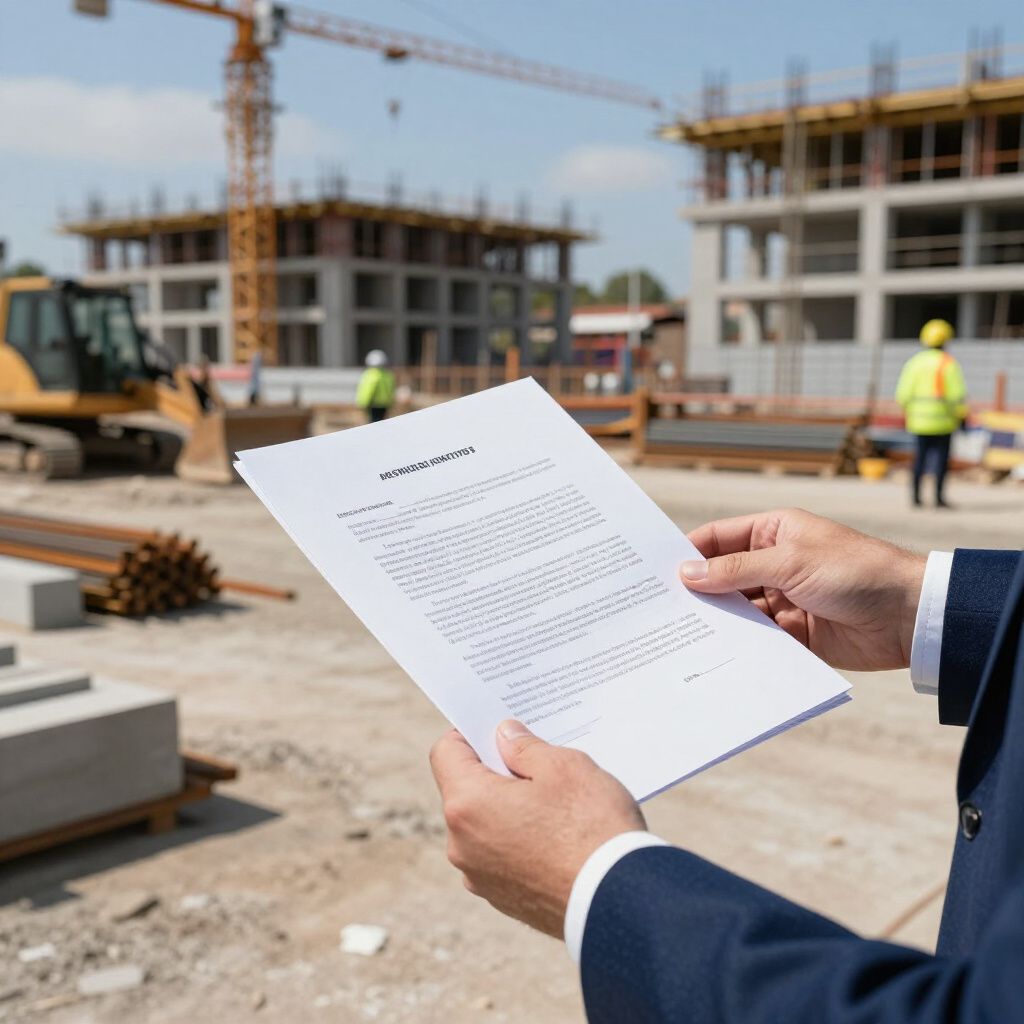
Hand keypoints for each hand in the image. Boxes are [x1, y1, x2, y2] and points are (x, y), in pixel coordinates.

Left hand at [430, 721, 644, 937]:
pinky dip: (519, 839)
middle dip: (496, 770)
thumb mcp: (564, 766)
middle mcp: (462, 845)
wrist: (621, 904)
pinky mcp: (503, 900)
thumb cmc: (591, 827)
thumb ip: (524, 746)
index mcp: (467, 804)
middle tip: (537, 760)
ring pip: (484, 824)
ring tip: (555, 800)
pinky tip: (557, 834)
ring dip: (509, 807)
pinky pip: (500, 855)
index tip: (500, 729)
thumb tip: (504, 736)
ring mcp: (480, 877)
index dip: (471, 733)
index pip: (446, 752)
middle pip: (465, 789)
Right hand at [681, 508, 925, 670]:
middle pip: (722, 577)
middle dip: (697, 591)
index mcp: (773, 533)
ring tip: (679, 635)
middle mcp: (773, 564)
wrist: (909, 616)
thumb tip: (688, 574)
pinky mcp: (792, 633)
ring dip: (716, 621)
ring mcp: (782, 600)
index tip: (656, 571)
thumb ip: (735, 570)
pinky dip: (738, 645)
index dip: (688, 553)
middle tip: (659, 608)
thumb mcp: (789, 562)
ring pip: (737, 610)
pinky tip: (712, 653)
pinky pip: (756, 638)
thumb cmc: (855, 571)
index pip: (718, 539)